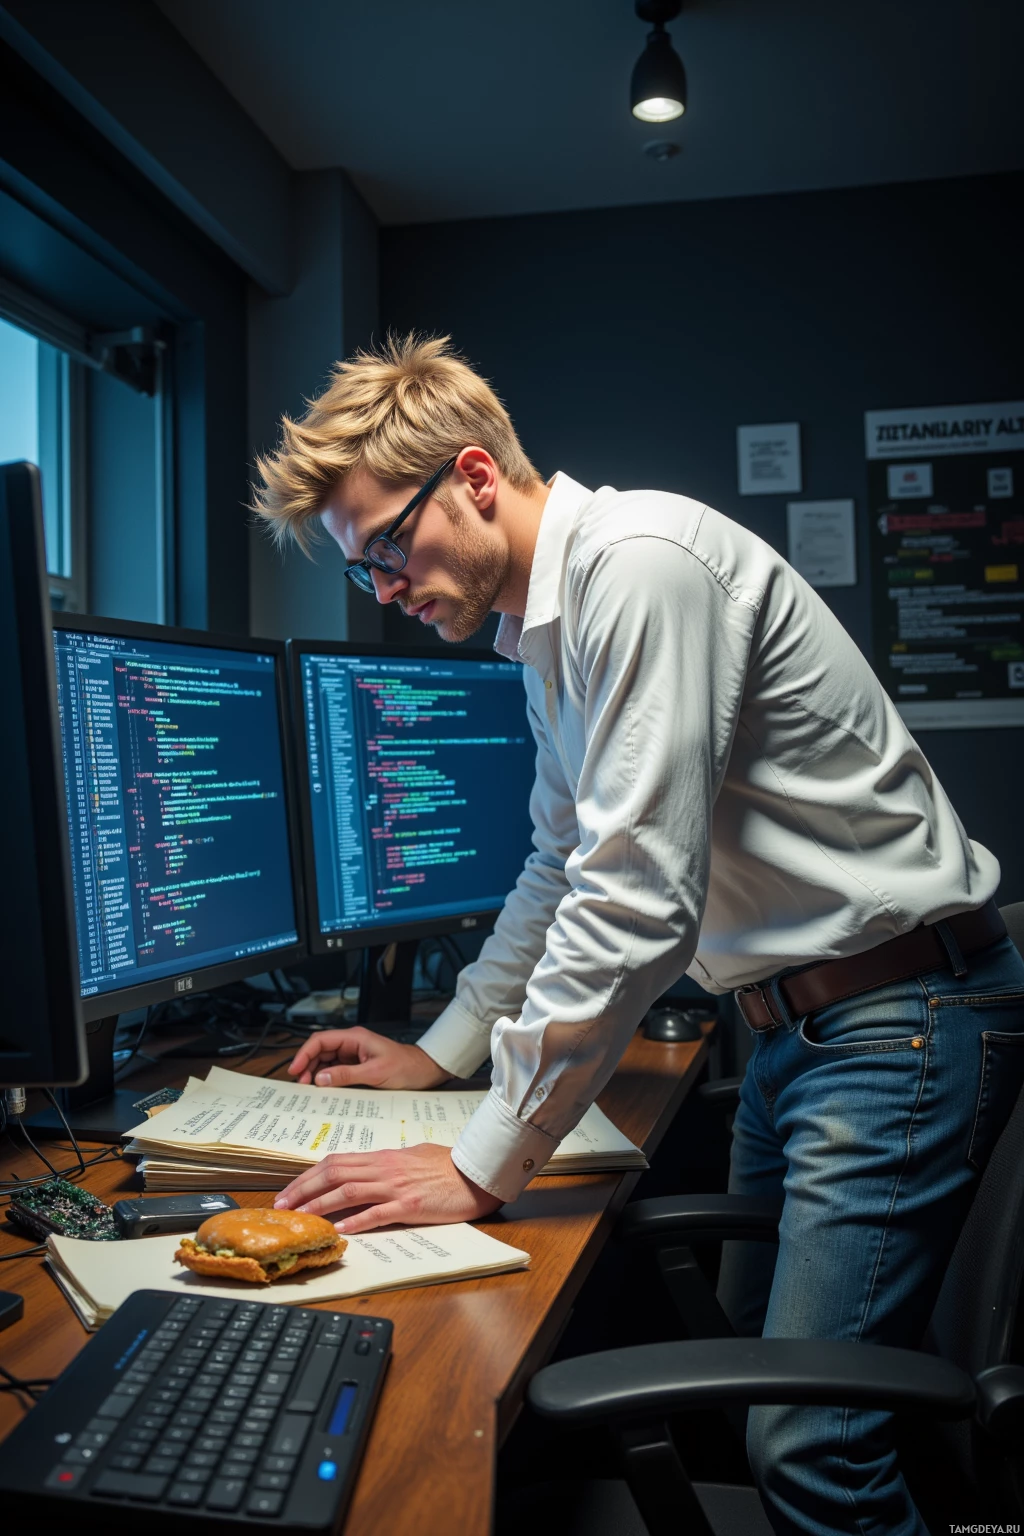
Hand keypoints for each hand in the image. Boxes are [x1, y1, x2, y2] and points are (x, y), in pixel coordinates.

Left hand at [273, 1143, 501, 1232]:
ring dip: (320, 1205)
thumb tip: (364, 1174)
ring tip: (301, 1218)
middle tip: (281, 1206)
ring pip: (348, 1191)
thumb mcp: (410, 1158)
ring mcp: (397, 1187)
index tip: (288, 1191)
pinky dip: (357, 1220)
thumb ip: (385, 1166)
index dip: (307, 1177)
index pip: (335, 1162)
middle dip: (303, 1190)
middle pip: (333, 1174)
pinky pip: (379, 1212)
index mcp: (382, 1158)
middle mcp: (384, 1169)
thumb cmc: (446, 1166)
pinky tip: (341, 1229)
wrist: (475, 1173)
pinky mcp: (412, 1205)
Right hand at [287, 1026, 447, 1089]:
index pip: (321, 1040)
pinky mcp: (358, 1065)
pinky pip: (336, 1069)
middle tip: (301, 1084)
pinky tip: (323, 1089)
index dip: (304, 1054)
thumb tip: (321, 1078)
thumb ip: (347, 1075)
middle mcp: (352, 1043)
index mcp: (354, 1038)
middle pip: (320, 1050)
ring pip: (326, 1060)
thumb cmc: (405, 1067)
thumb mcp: (375, 1073)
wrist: (424, 1071)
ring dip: (315, 1073)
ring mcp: (354, 1054)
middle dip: (307, 1065)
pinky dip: (327, 1078)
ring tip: (309, 1089)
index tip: (295, 1070)